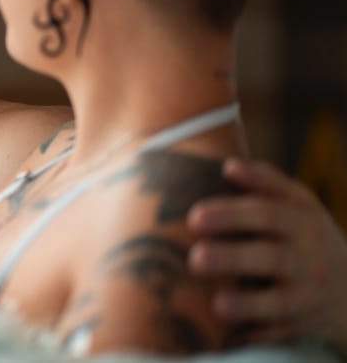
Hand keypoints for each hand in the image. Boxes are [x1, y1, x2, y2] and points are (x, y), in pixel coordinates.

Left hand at [186, 157, 346, 347]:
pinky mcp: (303, 326)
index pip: (268, 214)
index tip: (194, 218)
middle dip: (233, 259)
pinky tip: (231, 337)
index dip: (232, 215)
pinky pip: (280, 335)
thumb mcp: (299, 204)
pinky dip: (258, 336)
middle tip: (195, 258)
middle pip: (271, 258)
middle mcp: (308, 259)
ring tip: (217, 304)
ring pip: (280, 303)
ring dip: (247, 305)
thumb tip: (228, 165)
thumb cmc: (305, 237)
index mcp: (302, 223)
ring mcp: (308, 296)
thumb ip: (266, 181)